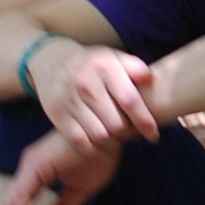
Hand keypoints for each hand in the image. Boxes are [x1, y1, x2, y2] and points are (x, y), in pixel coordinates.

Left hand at [4, 130, 124, 204]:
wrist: (110, 136)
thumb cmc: (99, 156)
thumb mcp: (81, 189)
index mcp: (38, 170)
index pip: (21, 201)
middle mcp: (29, 167)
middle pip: (12, 204)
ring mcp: (30, 165)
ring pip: (13, 203)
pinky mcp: (34, 167)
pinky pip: (21, 199)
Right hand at [30, 36, 160, 150]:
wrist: (52, 60)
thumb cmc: (93, 64)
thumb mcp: (113, 58)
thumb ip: (134, 67)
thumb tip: (150, 78)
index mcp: (105, 68)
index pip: (129, 100)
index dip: (144, 121)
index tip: (153, 135)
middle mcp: (86, 84)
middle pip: (116, 124)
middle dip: (127, 132)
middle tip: (130, 132)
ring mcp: (70, 100)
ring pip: (99, 136)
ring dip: (111, 141)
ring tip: (115, 136)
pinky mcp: (58, 115)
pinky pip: (81, 141)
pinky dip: (93, 146)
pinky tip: (98, 140)